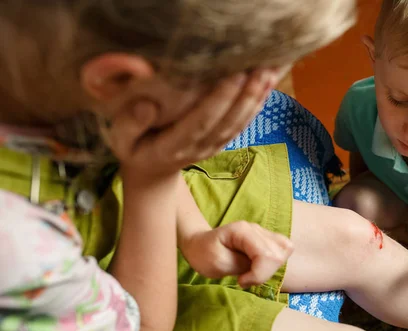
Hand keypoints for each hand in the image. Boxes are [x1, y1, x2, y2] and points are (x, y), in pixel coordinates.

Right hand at [102, 68, 277, 178]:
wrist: (151, 170)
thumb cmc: (134, 148)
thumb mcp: (121, 141)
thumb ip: (129, 124)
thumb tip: (146, 105)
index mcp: (172, 146)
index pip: (200, 123)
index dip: (219, 101)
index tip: (234, 76)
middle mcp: (198, 147)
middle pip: (227, 122)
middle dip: (246, 95)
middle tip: (262, 68)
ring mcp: (213, 146)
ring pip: (239, 123)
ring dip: (257, 98)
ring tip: (272, 71)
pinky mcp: (221, 141)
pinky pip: (242, 124)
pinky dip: (257, 105)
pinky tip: (269, 85)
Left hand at [181, 221, 293, 287]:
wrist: (199, 245)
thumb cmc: (204, 253)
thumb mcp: (217, 263)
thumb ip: (243, 266)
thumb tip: (261, 269)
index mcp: (243, 231)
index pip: (267, 254)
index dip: (259, 273)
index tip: (241, 281)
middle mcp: (257, 229)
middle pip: (278, 254)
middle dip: (264, 273)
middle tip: (244, 278)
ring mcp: (263, 232)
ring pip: (285, 250)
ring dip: (271, 268)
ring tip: (252, 273)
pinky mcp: (267, 239)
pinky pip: (283, 250)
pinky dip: (274, 264)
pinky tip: (258, 268)